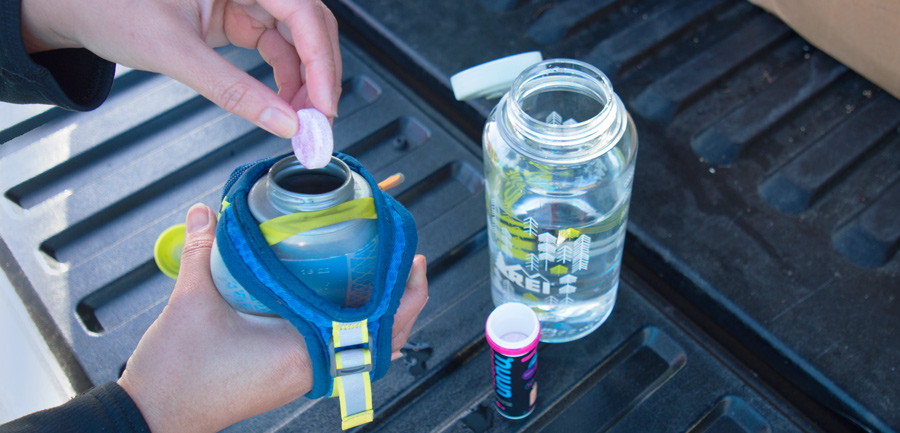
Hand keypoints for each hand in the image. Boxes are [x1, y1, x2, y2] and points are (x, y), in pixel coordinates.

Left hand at [20, 0, 341, 136]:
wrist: (75, 7)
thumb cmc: (107, 6)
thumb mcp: (174, 51)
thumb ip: (232, 89)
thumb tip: (280, 121)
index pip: (303, 12)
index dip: (321, 62)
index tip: (324, 105)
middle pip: (310, 24)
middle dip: (320, 74)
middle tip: (320, 119)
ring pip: (298, 39)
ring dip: (305, 80)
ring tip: (300, 119)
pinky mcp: (238, 16)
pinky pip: (277, 47)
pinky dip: (285, 79)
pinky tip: (282, 104)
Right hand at [118, 204, 427, 431]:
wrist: (153, 418)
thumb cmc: (176, 375)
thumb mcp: (191, 303)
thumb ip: (203, 250)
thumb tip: (211, 210)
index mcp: (303, 352)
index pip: (380, 327)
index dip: (408, 294)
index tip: (415, 261)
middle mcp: (311, 370)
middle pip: (383, 339)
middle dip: (402, 300)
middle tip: (406, 261)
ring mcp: (301, 378)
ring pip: (361, 349)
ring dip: (380, 317)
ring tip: (383, 280)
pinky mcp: (287, 379)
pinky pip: (337, 353)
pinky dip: (351, 330)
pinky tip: (341, 308)